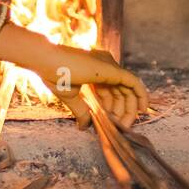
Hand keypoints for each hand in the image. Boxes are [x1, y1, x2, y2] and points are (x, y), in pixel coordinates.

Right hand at [0, 22, 150, 129]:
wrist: (46, 60)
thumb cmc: (55, 74)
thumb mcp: (71, 96)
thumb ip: (81, 110)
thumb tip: (84, 126)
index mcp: (96, 70)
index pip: (111, 92)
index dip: (114, 109)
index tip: (113, 124)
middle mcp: (106, 66)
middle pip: (122, 92)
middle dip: (123, 111)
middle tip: (122, 128)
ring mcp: (110, 66)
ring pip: (129, 90)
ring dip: (130, 109)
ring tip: (126, 125)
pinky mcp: (112, 69)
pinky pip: (133, 83)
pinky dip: (140, 95)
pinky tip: (143, 109)